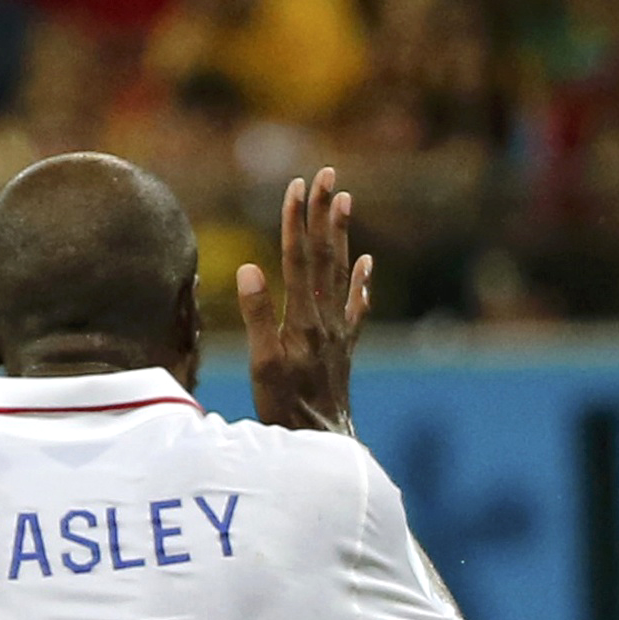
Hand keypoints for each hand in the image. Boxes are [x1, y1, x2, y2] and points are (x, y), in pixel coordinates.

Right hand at [238, 168, 371, 434]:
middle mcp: (324, 318)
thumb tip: (250, 266)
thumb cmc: (285, 408)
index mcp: (301, 318)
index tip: (296, 185)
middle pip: (323, 256)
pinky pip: (355, 306)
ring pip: (340, 272)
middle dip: (323, 213)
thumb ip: (258, 315)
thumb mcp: (262, 364)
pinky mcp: (343, 348)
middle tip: (326, 174)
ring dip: (341, 234)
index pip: (297, 258)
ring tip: (345, 199)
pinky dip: (361, 281)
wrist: (322, 445)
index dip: (296, 221)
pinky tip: (367, 262)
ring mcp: (337, 332)